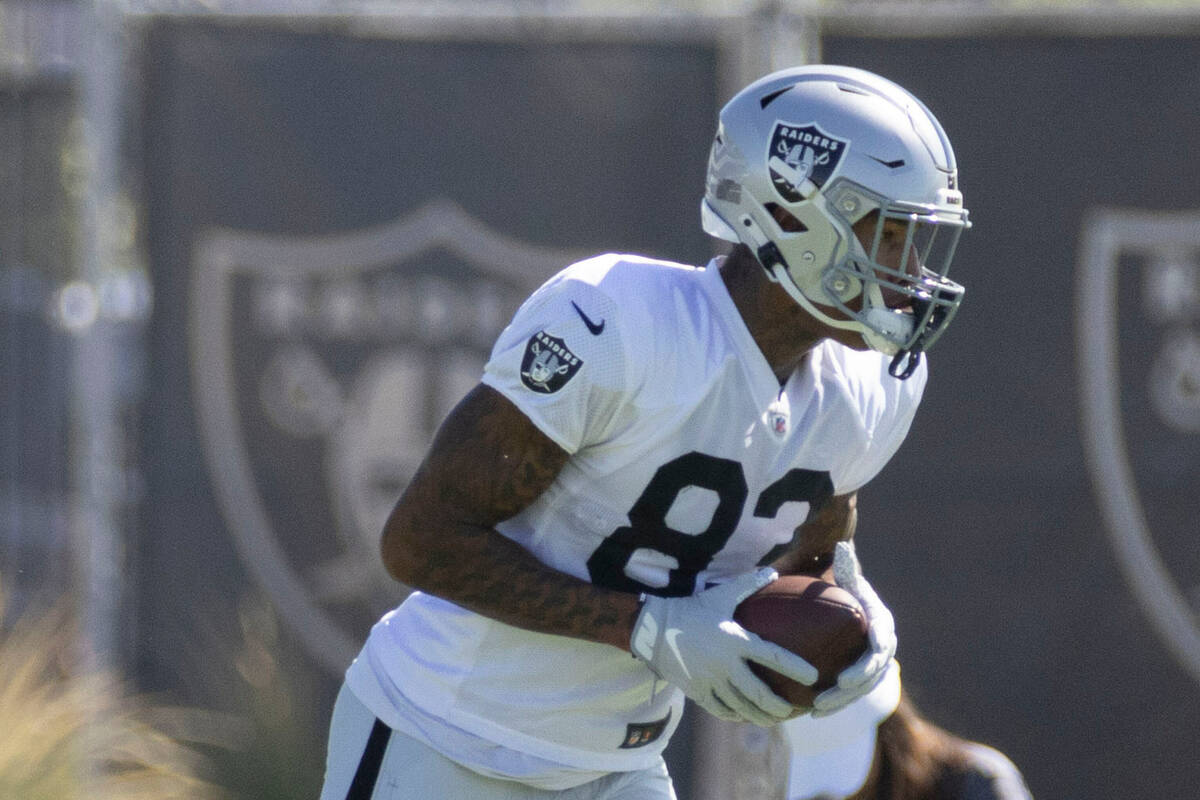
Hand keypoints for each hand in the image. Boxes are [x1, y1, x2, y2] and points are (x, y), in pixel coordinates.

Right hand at [631, 568, 818, 725]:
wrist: (655, 627)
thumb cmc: (693, 608)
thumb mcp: (721, 594)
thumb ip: (748, 584)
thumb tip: (772, 571)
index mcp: (735, 639)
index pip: (773, 656)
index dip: (795, 667)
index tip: (813, 677)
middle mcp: (724, 663)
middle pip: (758, 692)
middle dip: (778, 705)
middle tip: (792, 710)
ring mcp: (710, 680)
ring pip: (740, 706)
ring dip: (759, 716)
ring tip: (773, 720)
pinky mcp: (696, 690)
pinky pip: (720, 709)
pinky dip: (735, 715)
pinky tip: (744, 716)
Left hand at [812, 541, 896, 716]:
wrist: (850, 601)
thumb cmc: (844, 586)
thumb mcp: (846, 576)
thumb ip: (845, 566)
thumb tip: (841, 546)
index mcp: (881, 624)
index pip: (879, 648)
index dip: (866, 666)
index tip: (846, 678)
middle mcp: (882, 646)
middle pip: (871, 675)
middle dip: (851, 690)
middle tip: (827, 696)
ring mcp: (874, 663)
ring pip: (861, 689)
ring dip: (840, 703)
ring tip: (815, 710)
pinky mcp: (862, 675)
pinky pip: (851, 693)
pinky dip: (834, 704)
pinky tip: (810, 713)